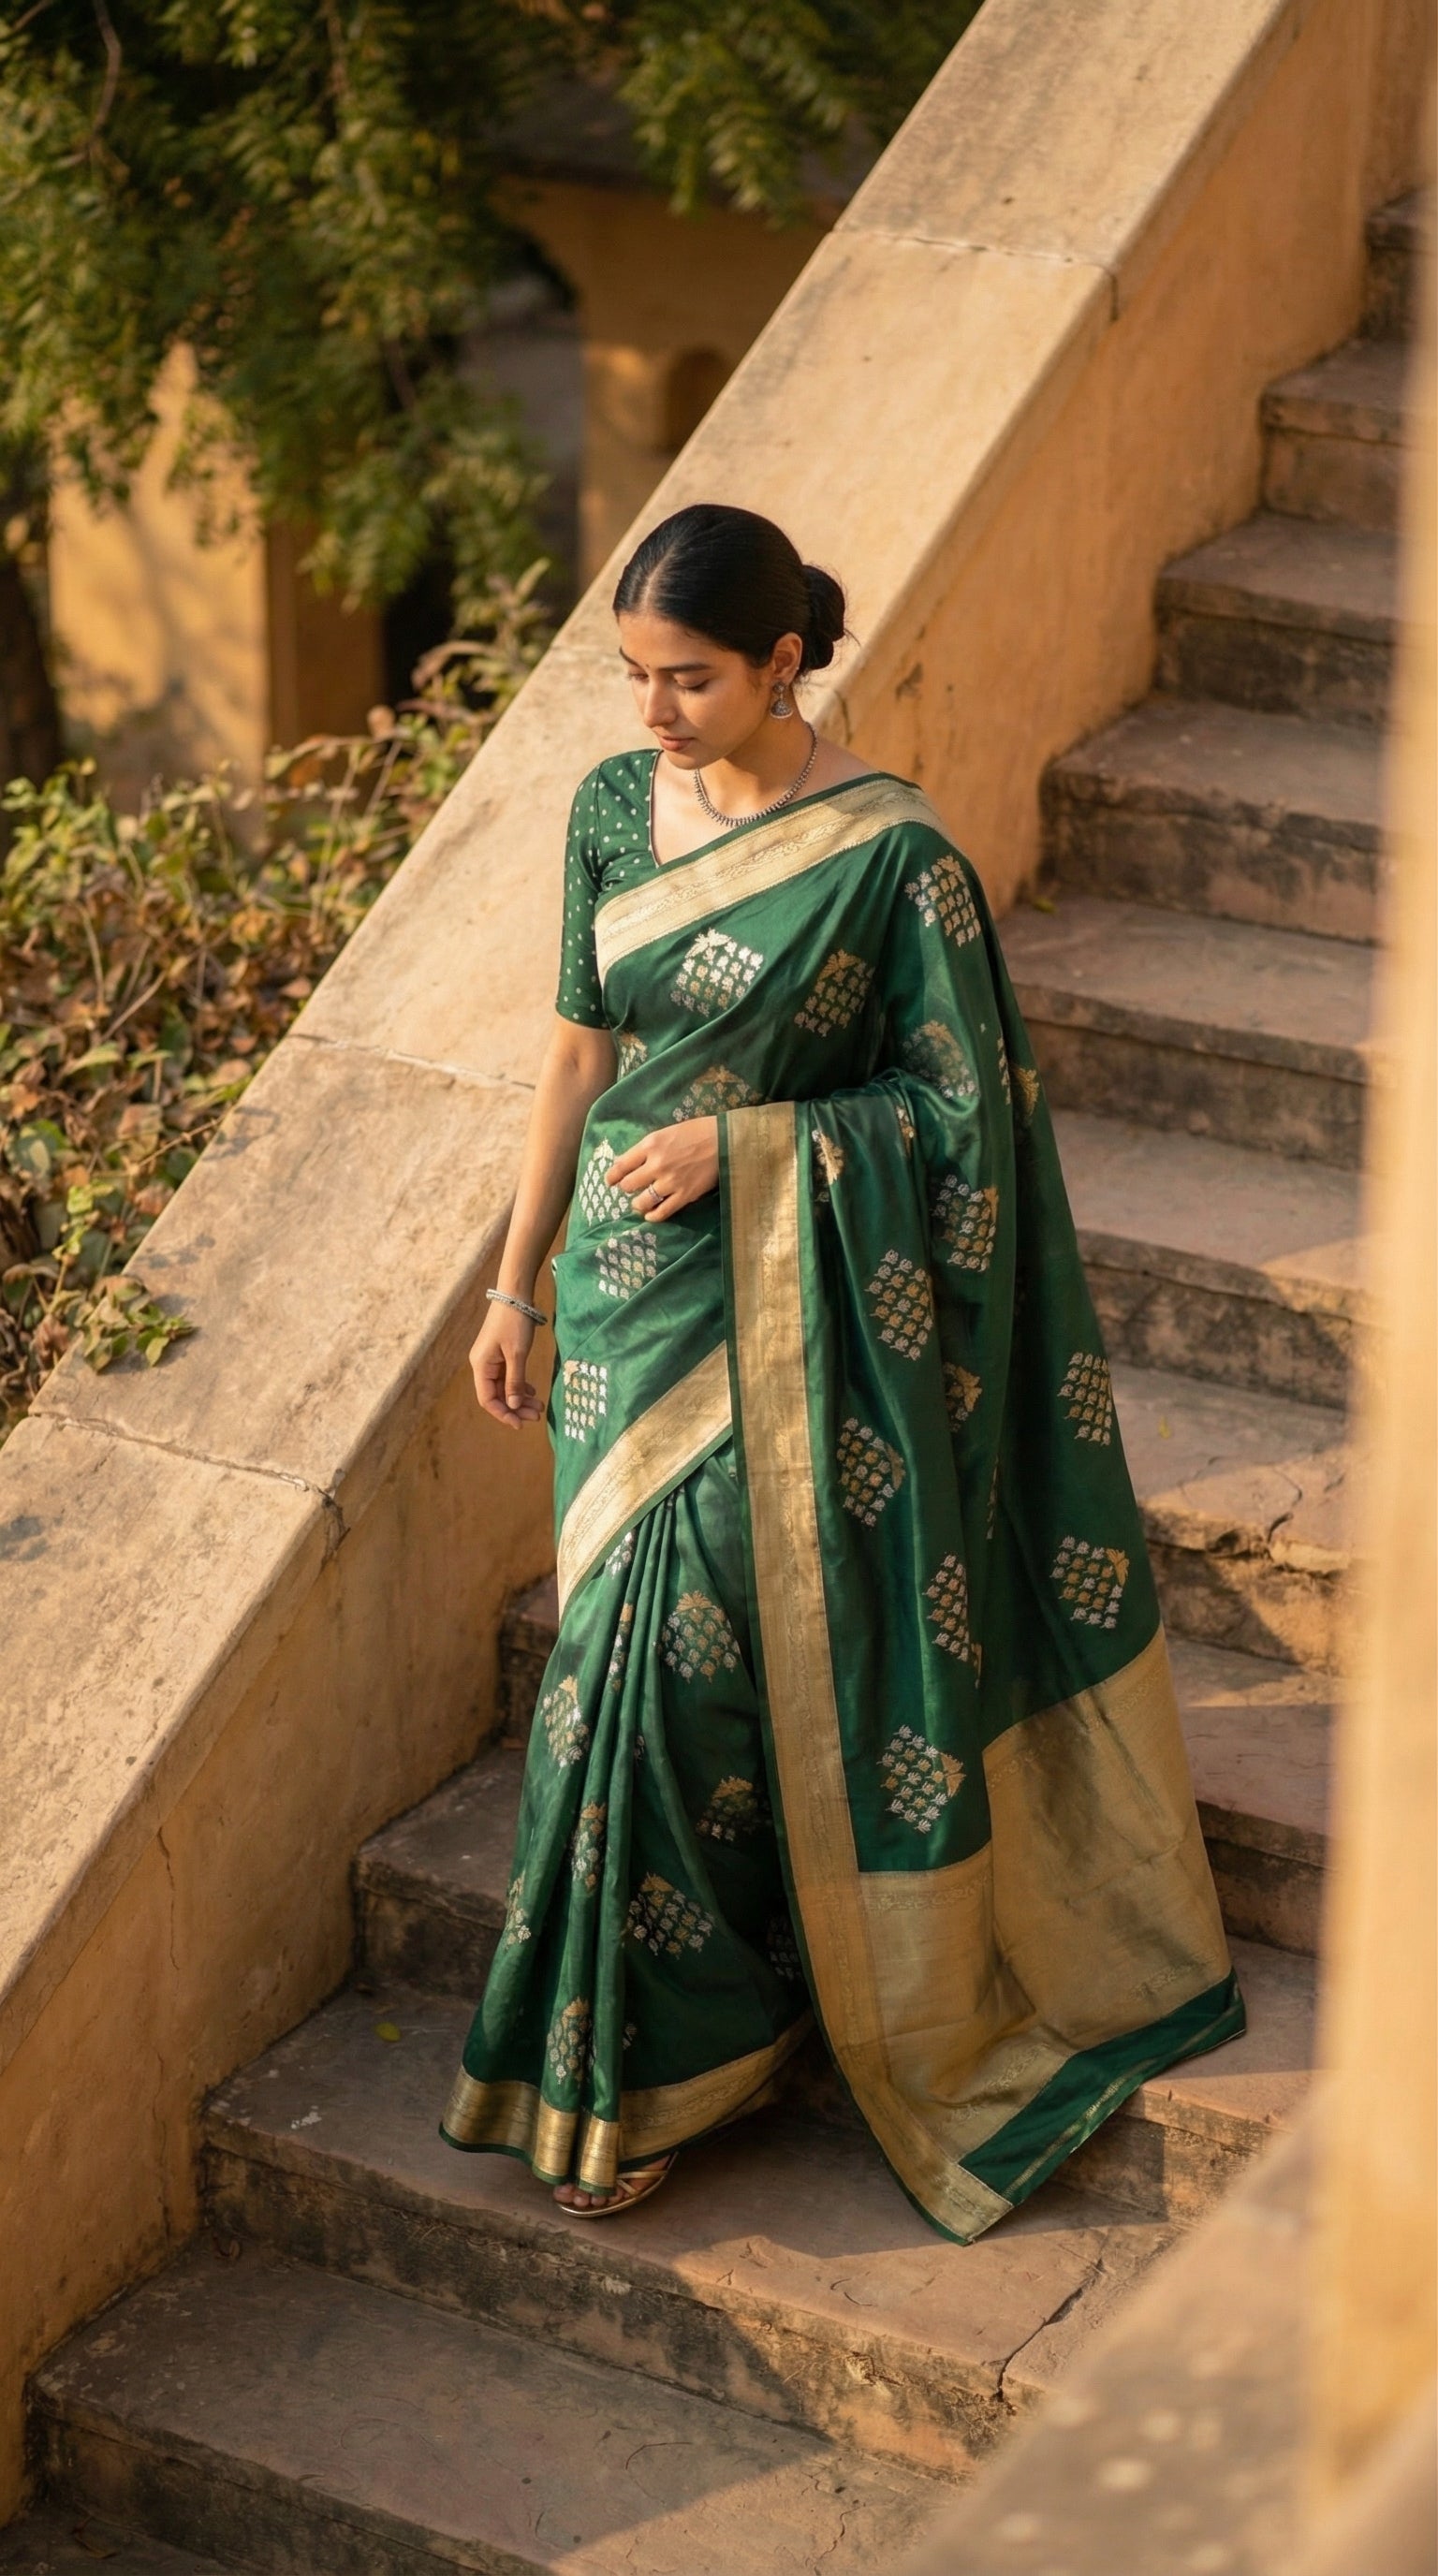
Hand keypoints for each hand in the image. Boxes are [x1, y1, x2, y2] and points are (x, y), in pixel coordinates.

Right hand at [470, 1300, 543, 1429]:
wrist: (515, 1295)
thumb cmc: (514, 1323)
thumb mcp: (517, 1354)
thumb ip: (515, 1381)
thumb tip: (514, 1406)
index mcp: (481, 1366)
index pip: (487, 1399)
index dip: (503, 1413)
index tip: (520, 1424)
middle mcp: (483, 1365)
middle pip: (496, 1395)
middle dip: (516, 1407)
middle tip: (537, 1415)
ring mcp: (491, 1360)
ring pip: (504, 1387)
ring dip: (520, 1398)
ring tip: (539, 1406)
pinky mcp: (500, 1354)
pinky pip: (508, 1377)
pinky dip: (520, 1386)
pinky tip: (532, 1392)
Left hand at [607, 1118, 718, 1219]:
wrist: (723, 1140)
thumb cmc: (695, 1132)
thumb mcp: (665, 1133)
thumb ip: (645, 1148)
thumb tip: (624, 1162)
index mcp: (650, 1145)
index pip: (621, 1165)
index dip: (612, 1176)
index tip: (610, 1181)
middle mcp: (657, 1165)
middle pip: (629, 1185)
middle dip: (627, 1188)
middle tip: (631, 1189)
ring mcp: (670, 1182)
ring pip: (642, 1202)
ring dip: (638, 1204)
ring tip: (639, 1204)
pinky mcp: (684, 1195)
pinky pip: (662, 1212)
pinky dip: (653, 1216)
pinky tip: (650, 1215)